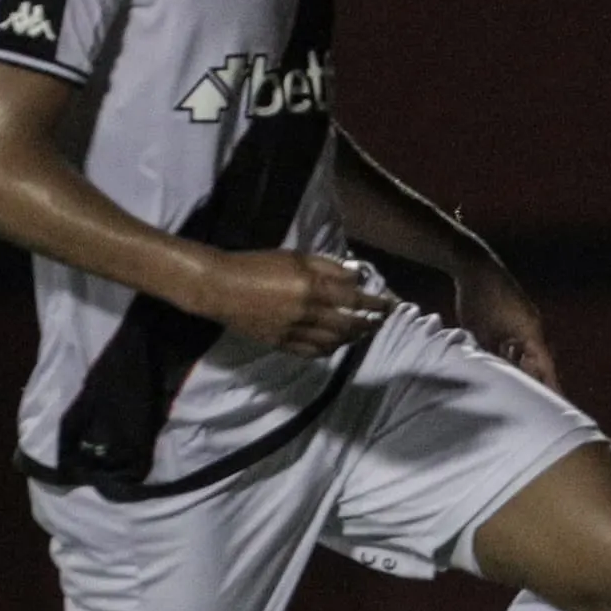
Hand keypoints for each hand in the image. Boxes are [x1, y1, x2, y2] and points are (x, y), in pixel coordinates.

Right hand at [194, 248, 386, 356]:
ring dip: (353, 339)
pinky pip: (312, 352)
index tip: (392, 304)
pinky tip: (336, 344)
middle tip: (380, 321)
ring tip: (362, 333)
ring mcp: (294, 332)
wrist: (219, 287)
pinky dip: (329, 349)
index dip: (377, 304)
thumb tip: (356, 277)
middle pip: (349, 325)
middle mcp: (308, 313)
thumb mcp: (294, 257)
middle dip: (369, 324)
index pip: (356, 301)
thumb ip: (327, 267)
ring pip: (334, 342)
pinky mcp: (281, 344)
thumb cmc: (256, 264)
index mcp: (312, 289)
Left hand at [451, 254, 560, 387]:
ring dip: (525, 363)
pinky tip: (503, 359)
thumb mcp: (481, 336)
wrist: (476, 266)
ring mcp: (528, 319)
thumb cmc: (478, 301)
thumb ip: (492, 358)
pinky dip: (517, 351)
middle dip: (537, 377)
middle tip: (533, 397)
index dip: (552, 386)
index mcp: (532, 332)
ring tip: (515, 379)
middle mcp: (536, 326)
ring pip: (532, 349)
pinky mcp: (519, 313)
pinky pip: (523, 338)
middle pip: (542, 359)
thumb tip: (497, 377)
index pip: (546, 367)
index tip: (557, 402)